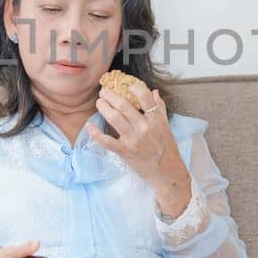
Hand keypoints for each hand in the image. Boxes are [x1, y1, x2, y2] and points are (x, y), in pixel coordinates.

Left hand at [87, 85, 192, 215]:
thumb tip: (154, 91)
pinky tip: (90, 126)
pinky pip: (107, 141)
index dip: (133, 88)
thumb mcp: (166, 126)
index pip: (144, 97)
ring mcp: (134, 140)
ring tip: (99, 102)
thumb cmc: (167, 149)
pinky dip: (96, 134)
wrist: (166, 172)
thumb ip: (160, 107)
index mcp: (156, 120)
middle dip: (111, 96)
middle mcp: (144, 128)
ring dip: (104, 108)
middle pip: (124, 106)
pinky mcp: (125, 151)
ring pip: (115, 119)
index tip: (126, 85)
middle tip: (105, 92)